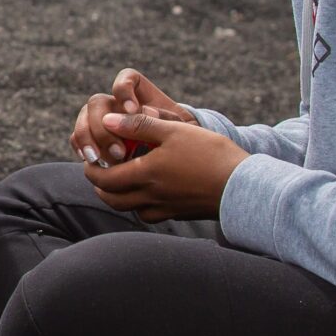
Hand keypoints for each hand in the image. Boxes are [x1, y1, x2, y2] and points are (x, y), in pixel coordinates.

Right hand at [69, 66, 191, 167]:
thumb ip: (165, 119)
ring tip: (98, 160)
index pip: (127, 78)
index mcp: (140, 95)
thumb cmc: (181, 142)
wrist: (176, 161)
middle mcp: (117, 105)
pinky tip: (90, 160)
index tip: (132, 110)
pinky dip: (80, 146)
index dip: (123, 90)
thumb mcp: (181, 130)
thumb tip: (144, 112)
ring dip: (88, 138)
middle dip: (103, 127)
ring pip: (83, 119)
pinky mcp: (94, 139)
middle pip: (97, 102)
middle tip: (119, 152)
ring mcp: (102, 121)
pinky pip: (77, 137)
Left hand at [84, 110, 245, 220]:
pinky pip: (151, 215)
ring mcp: (166, 208)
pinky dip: (141, 205)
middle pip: (112, 199)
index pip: (103, 180)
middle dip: (101, 186)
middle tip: (101, 171)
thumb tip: (107, 120)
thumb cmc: (210, 154)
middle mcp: (151, 196)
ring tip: (122, 179)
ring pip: (130, 209)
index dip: (92, 170)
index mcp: (145, 175)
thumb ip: (138, 125)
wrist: (243, 186)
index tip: (91, 159)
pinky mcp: (180, 214)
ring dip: (120, 197)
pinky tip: (149, 191)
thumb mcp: (174, 131)